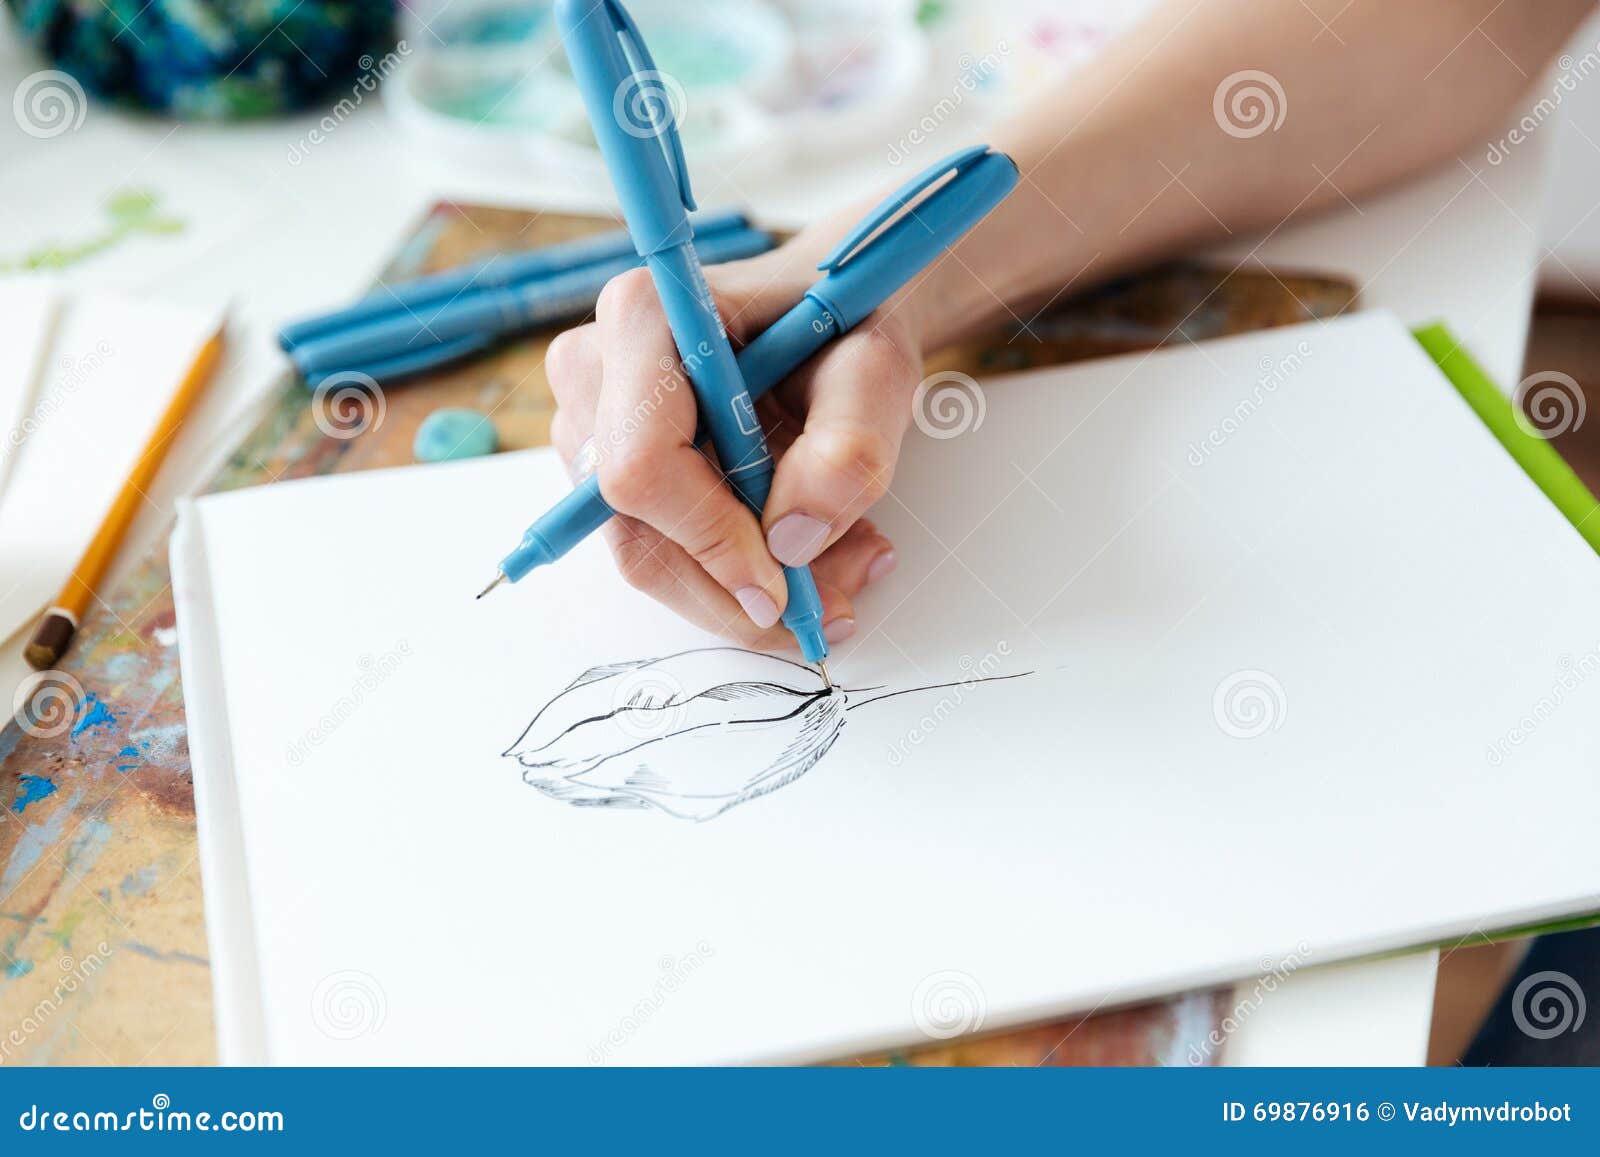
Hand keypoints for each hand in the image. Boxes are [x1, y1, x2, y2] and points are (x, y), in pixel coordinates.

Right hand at [546, 248, 923, 650]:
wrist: (829, 310)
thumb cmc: (845, 319)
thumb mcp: (877, 368)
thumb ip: (848, 446)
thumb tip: (792, 541)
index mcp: (643, 316)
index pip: (641, 463)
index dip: (711, 537)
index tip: (784, 581)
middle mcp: (594, 368)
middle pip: (633, 526)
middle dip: (735, 587)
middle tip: (835, 606)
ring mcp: (591, 424)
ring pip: (646, 556)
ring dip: (744, 592)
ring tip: (844, 571)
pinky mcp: (607, 470)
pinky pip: (658, 554)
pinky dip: (736, 577)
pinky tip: (810, 560)